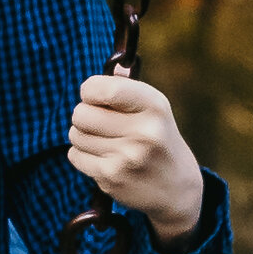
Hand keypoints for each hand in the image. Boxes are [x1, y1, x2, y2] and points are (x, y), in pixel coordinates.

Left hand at [66, 71, 205, 243]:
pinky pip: (75, 156)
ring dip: (83, 136)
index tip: (95, 97)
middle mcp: (144, 132)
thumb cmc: (158, 139)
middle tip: (98, 122)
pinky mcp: (112, 179)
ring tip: (103, 141)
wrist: (177, 189)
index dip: (90, 90)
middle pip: (82, 113)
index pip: (104, 89)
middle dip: (84, 115)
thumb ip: (128, 87)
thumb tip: (113, 65)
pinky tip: (103, 158)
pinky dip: (82, 155)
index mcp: (155, 107)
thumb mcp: (154, 109)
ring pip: (76, 135)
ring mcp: (127, 158)